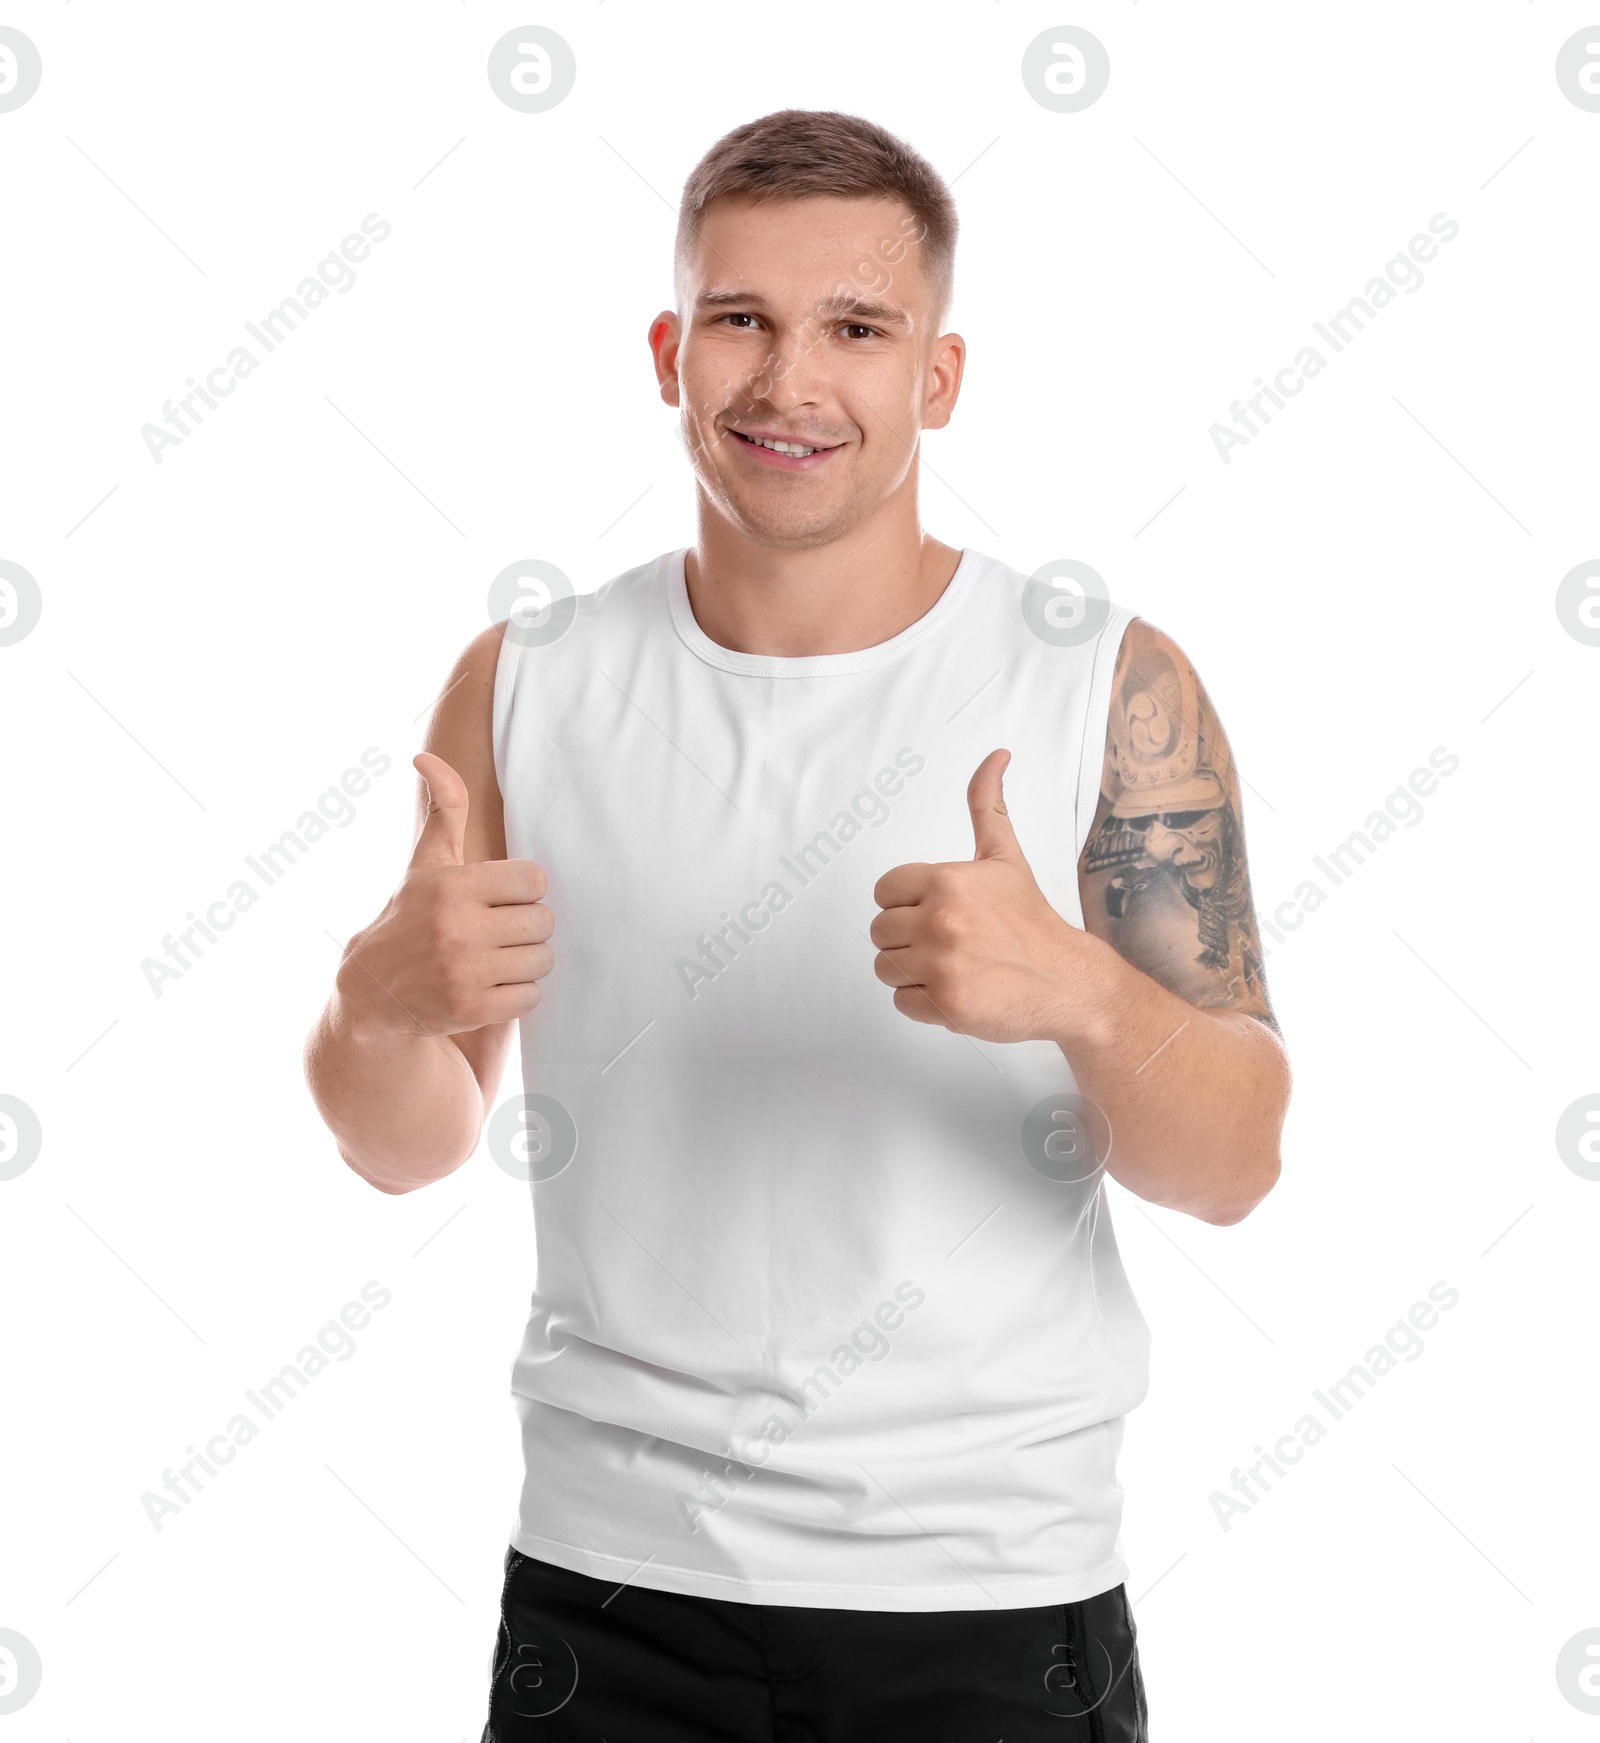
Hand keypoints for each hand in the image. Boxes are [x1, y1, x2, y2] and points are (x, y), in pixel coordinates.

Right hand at [336, 752, 552, 1038]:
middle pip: (543, 921)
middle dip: (527, 926)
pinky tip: (490, 986)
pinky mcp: (472, 1009)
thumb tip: (427, 757)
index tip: (499, 899)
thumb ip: (443, 810)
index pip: (534, 879)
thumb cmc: (411, 919)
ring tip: (495, 958)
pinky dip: (517, 994)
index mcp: (453, 886)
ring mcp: (465, 971)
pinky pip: (530, 996)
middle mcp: (457, 927)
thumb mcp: (425, 864)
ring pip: (542, 960)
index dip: (522, 890)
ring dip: (526, 961)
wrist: (372, 993)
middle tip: (499, 932)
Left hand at [870, 749, 1098, 1044]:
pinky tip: (958, 990)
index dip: (907, 904)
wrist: (1068, 981)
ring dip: (913, 971)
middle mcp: (941, 920)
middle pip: (880, 930)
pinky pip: (902, 1002)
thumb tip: (995, 756)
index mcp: (947, 881)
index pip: (883, 891)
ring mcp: (942, 965)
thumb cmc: (1031, 921)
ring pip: (885, 967)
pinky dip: (925, 1003)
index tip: (937, 912)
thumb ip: (987, 806)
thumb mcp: (1005, 857)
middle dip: (909, 939)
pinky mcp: (945, 1004)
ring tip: (954, 966)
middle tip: (951, 943)